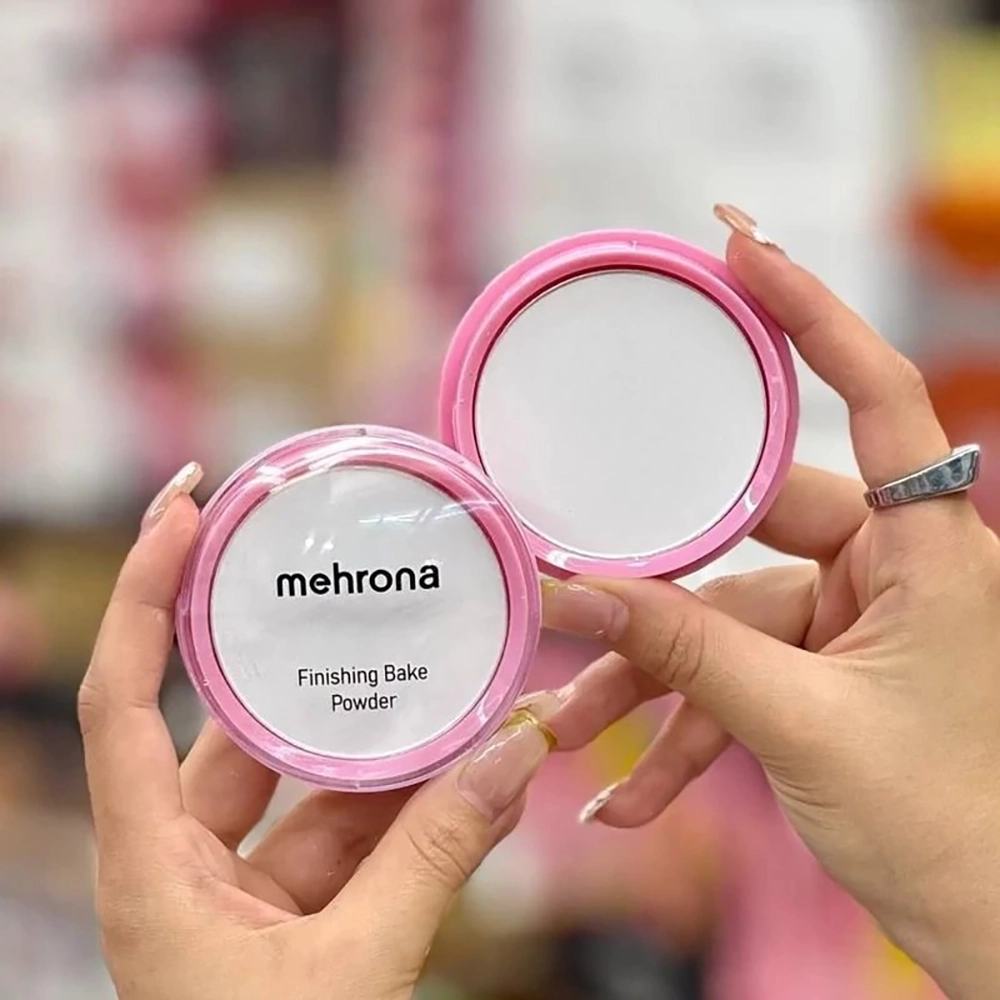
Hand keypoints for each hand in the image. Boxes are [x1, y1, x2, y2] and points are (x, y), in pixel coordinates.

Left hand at [79, 482, 554, 999]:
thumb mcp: (352, 977)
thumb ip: (435, 864)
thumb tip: (516, 758)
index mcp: (149, 869)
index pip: (121, 696)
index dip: (143, 593)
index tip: (182, 508)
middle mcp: (183, 863)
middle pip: (233, 726)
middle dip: (296, 658)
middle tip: (341, 573)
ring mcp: (242, 889)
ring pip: (308, 783)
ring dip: (375, 739)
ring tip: (435, 668)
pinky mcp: (295, 916)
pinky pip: (349, 835)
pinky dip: (404, 805)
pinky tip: (464, 766)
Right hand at [541, 218, 999, 997]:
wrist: (987, 930)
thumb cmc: (948, 827)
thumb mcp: (804, 728)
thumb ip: (690, 654)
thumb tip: (584, 592)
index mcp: (929, 551)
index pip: (879, 395)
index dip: (812, 311)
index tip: (739, 245)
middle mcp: (890, 568)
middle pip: (752, 533)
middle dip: (659, 585)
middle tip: (574, 576)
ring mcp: (849, 623)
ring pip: (724, 621)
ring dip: (654, 685)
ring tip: (581, 731)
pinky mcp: (818, 671)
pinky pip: (731, 681)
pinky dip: (682, 734)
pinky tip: (630, 794)